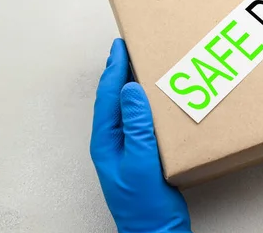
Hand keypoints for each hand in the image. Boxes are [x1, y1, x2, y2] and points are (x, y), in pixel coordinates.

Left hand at [90, 39, 191, 232]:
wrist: (156, 230)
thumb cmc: (144, 204)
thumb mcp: (141, 162)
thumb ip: (136, 126)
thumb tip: (130, 91)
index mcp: (106, 141)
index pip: (107, 97)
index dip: (113, 70)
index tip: (119, 47)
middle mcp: (113, 141)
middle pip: (113, 99)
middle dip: (117, 73)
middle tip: (126, 50)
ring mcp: (126, 148)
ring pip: (125, 108)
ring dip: (130, 86)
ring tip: (138, 66)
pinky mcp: (142, 153)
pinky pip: (140, 120)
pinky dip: (145, 103)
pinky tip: (155, 98)